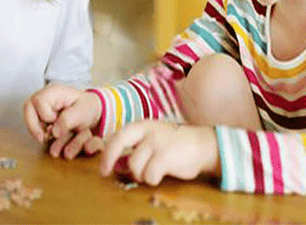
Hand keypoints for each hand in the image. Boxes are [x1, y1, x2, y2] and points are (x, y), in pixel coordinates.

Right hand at [24, 84, 103, 158]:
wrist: (90, 110)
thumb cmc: (87, 107)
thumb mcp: (82, 112)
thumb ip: (68, 120)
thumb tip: (53, 132)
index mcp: (54, 91)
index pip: (39, 101)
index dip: (46, 115)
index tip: (56, 121)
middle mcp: (45, 96)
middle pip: (28, 107)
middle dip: (33, 126)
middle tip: (42, 138)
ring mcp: (41, 105)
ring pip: (28, 117)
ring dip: (36, 130)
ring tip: (47, 137)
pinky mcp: (41, 114)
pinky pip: (33, 123)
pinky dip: (39, 132)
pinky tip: (49, 136)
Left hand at [99, 121, 219, 185]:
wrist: (202, 144)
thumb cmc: (175, 145)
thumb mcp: (152, 141)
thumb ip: (135, 150)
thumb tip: (116, 164)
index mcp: (141, 125)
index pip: (117, 136)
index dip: (106, 152)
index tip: (103, 168)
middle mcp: (146, 130)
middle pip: (118, 142)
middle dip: (108, 158)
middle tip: (106, 172)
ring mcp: (156, 142)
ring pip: (134, 165)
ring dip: (140, 174)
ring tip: (151, 172)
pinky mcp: (165, 156)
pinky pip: (149, 175)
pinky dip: (152, 179)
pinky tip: (161, 175)